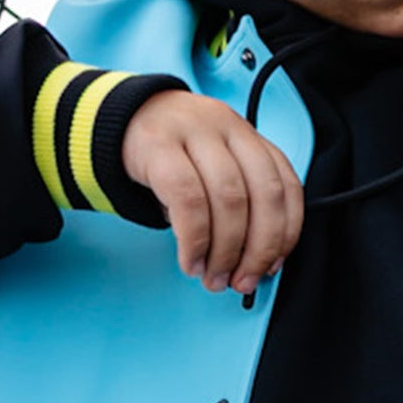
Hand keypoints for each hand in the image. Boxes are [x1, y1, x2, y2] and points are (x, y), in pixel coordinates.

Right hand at [122, 91, 304, 294]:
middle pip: (263, 195)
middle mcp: (228, 128)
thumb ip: (236, 204)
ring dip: (226, 251)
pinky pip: (187, 199)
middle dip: (258, 249)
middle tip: (243, 281)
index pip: (286, 186)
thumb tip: (249, 262)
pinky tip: (190, 260)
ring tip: (213, 276)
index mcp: (248, 136)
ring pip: (229, 199)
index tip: (272, 266)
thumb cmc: (172, 154)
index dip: (286, 233)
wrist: (116, 121)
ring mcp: (194, 132)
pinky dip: (194, 240)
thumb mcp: (212, 170)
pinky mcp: (158, 145)